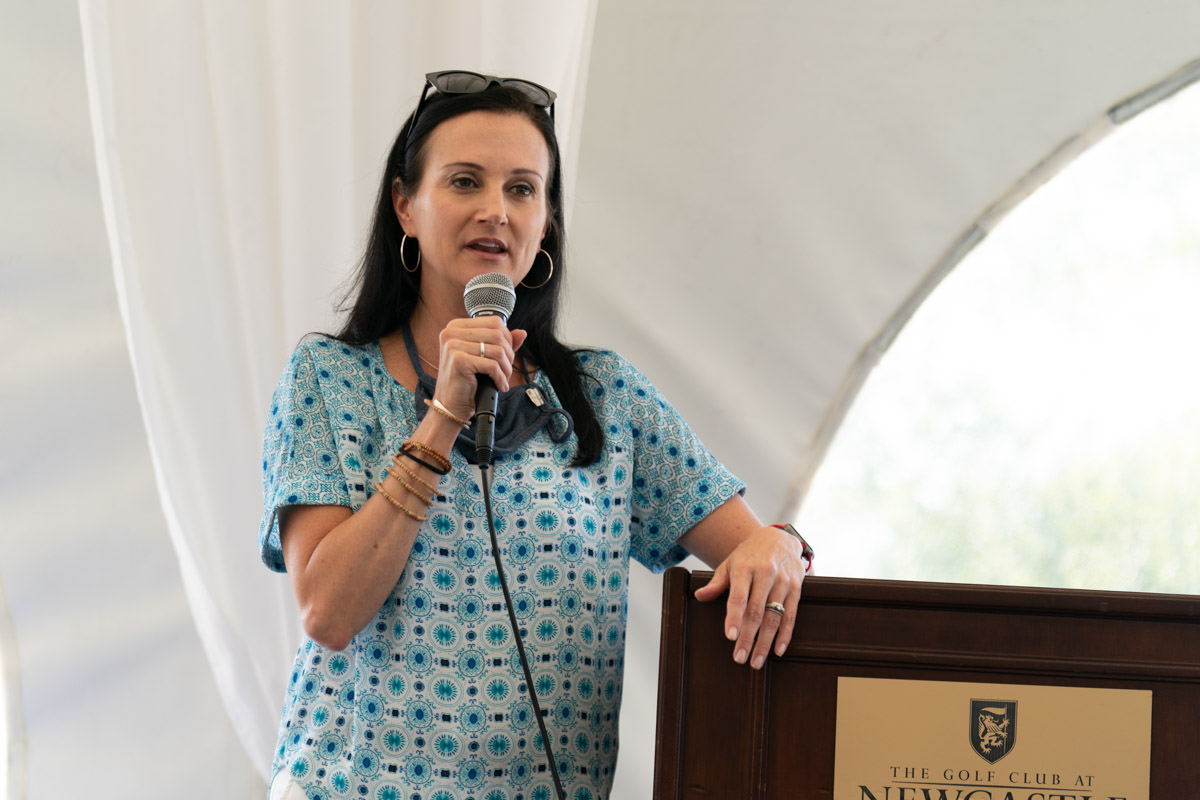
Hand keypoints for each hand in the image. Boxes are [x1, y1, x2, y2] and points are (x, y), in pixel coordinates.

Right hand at [431, 316, 527, 418]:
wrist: (450, 404)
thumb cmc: (467, 380)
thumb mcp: (484, 356)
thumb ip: (501, 343)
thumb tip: (522, 333)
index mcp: (456, 326)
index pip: (494, 322)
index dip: (507, 339)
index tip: (506, 356)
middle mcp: (452, 333)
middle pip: (498, 335)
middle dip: (509, 355)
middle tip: (506, 371)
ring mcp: (453, 345)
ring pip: (497, 351)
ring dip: (506, 369)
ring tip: (503, 379)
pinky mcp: (459, 361)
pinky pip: (492, 366)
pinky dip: (500, 378)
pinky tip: (499, 386)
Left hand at [693, 525, 808, 668]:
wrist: (779, 538)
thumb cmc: (749, 554)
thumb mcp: (730, 563)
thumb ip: (716, 583)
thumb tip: (699, 596)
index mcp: (745, 568)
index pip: (738, 597)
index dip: (734, 618)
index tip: (730, 637)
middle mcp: (766, 574)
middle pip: (756, 612)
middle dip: (748, 638)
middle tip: (739, 658)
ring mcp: (783, 582)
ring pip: (774, 617)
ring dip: (765, 642)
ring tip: (756, 661)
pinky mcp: (796, 588)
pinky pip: (791, 615)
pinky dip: (785, 635)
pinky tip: (778, 650)